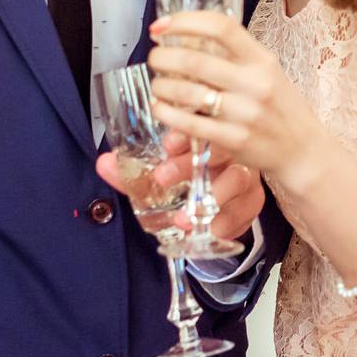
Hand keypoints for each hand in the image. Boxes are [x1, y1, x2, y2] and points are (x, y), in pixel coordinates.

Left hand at [94, 145, 263, 241]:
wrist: (217, 209)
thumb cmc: (189, 182)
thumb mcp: (159, 177)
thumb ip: (132, 174)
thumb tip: (103, 164)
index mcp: (207, 138)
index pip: (199, 126)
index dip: (183, 134)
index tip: (165, 144)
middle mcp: (229, 152)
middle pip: (218, 149)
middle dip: (189, 164)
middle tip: (162, 178)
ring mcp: (246, 176)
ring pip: (238, 178)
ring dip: (211, 196)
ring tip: (184, 217)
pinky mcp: (252, 203)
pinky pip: (247, 209)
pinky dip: (228, 221)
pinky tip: (210, 230)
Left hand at [144, 11, 327, 194]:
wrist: (303, 150)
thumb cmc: (281, 107)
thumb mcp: (268, 71)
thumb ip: (237, 55)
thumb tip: (191, 35)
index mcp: (262, 60)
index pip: (221, 28)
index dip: (185, 21)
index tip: (161, 25)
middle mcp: (255, 83)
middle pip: (195, 60)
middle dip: (163, 56)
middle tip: (155, 57)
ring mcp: (245, 113)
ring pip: (187, 93)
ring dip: (162, 86)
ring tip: (158, 85)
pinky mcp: (235, 140)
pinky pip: (190, 124)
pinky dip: (167, 114)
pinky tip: (160, 108)